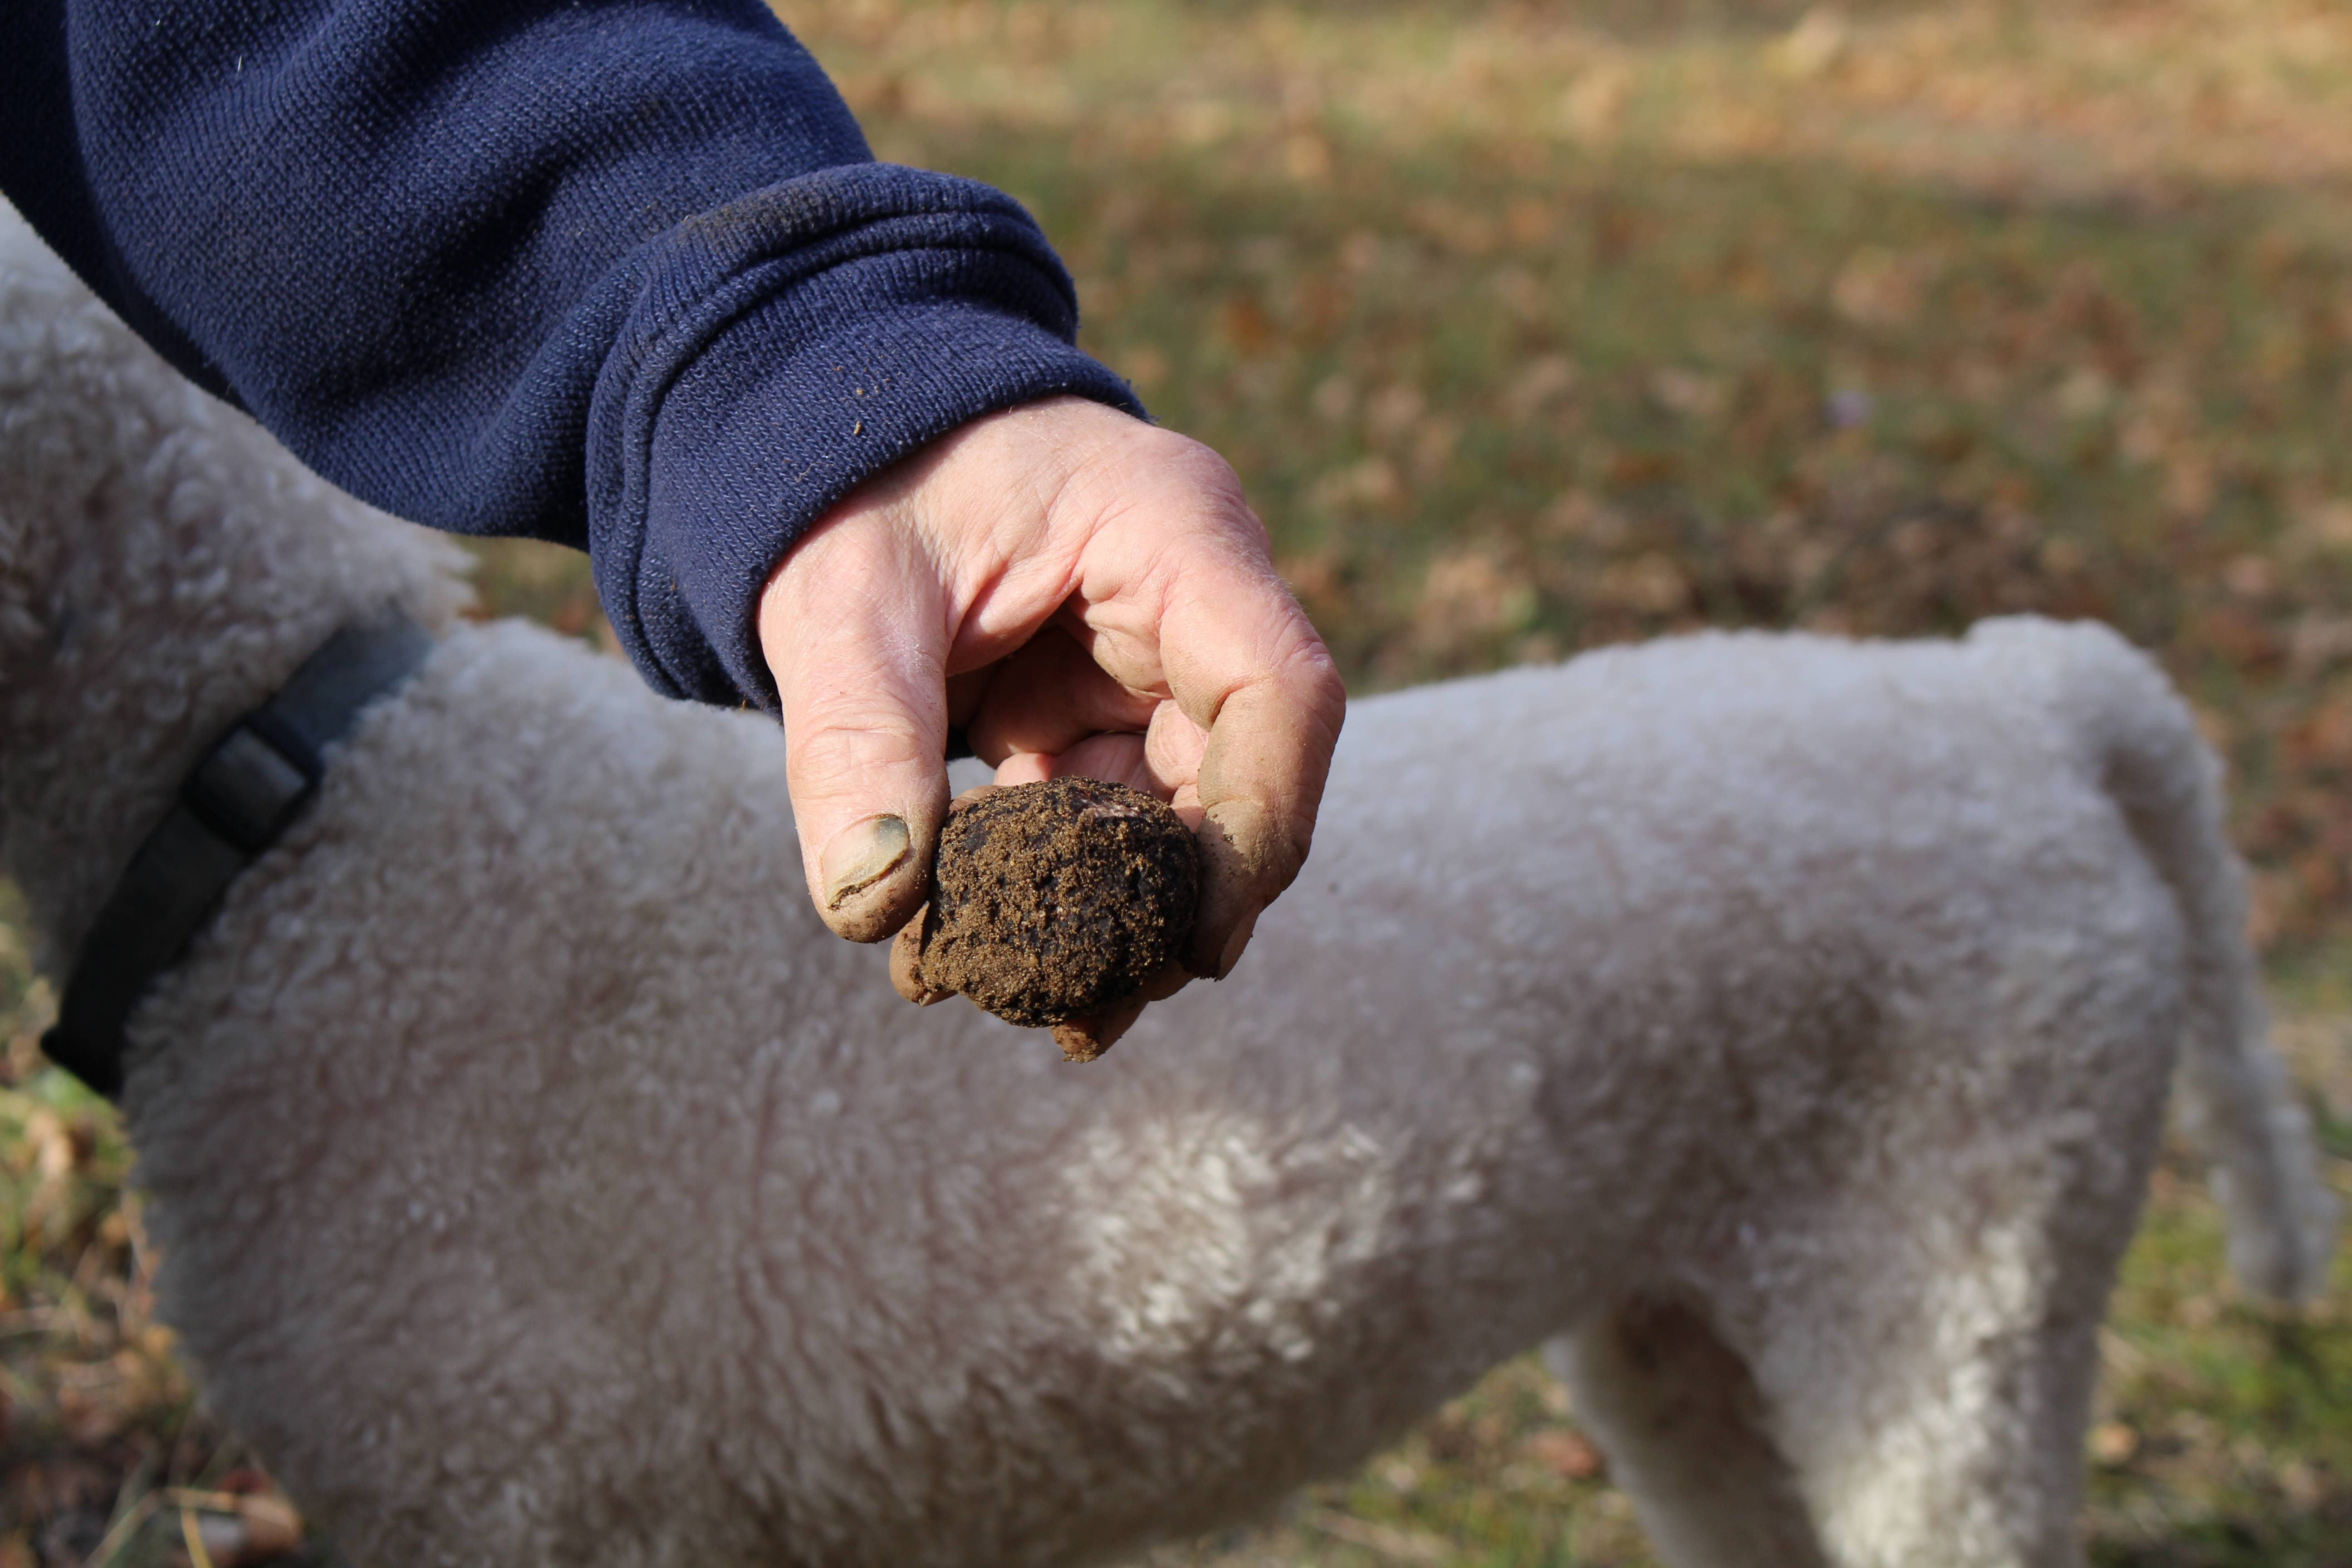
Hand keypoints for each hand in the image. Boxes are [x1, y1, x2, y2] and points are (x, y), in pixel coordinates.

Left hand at [758, 397, 1344, 1048]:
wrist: (825, 434)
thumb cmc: (851, 478)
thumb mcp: (839, 597)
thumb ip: (854, 737)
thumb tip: (871, 903)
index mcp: (1174, 532)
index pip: (1283, 693)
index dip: (1261, 826)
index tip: (1197, 942)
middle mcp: (1190, 600)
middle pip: (1246, 772)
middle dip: (1182, 901)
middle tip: (1098, 1010)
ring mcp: (1147, 657)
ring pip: (1179, 811)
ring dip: (1121, 913)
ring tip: (1051, 1011)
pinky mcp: (1092, 705)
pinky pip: (1106, 813)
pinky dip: (1062, 886)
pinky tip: (990, 955)